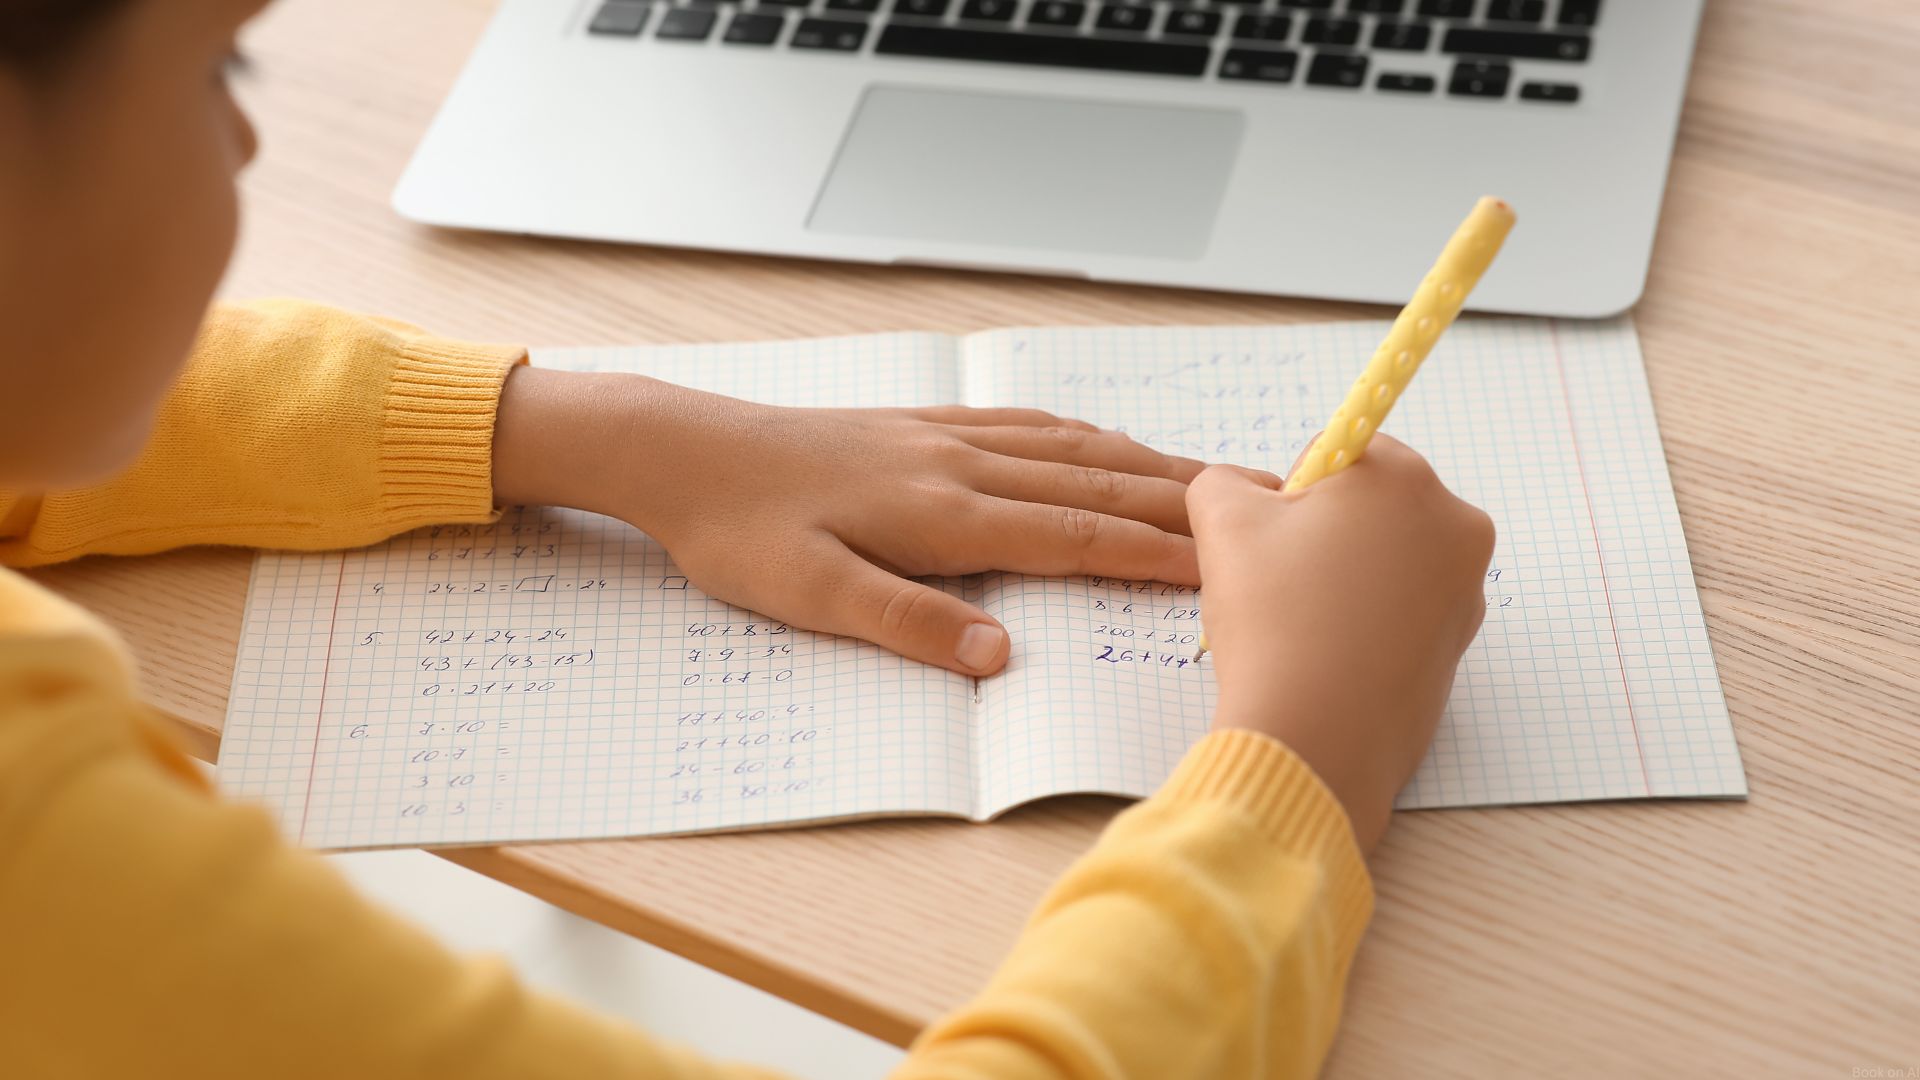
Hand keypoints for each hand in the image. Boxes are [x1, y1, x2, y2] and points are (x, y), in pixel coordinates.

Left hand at [492, 367, 1204, 674]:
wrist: (683, 450)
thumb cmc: (737, 531)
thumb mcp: (811, 593)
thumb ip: (909, 623)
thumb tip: (1001, 659)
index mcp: (941, 514)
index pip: (1072, 536)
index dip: (1151, 553)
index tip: (1222, 566)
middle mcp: (957, 465)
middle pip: (1092, 483)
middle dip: (1179, 502)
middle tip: (1257, 510)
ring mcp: (942, 437)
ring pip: (1068, 447)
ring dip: (1143, 463)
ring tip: (1206, 479)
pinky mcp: (920, 425)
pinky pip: (1024, 424)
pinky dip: (1082, 435)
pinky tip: (1098, 441)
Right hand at [1186, 436, 1493, 851]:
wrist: (1314, 737)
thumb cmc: (1273, 619)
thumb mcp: (1222, 521)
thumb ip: (1223, 479)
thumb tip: (1241, 489)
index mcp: (1406, 478)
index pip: (1342, 450)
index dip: (1296, 491)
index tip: (1277, 538)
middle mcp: (1455, 525)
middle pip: (1371, 504)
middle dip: (1324, 532)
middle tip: (1282, 583)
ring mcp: (1465, 590)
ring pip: (1386, 559)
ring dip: (1345, 577)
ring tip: (1304, 624)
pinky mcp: (1458, 646)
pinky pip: (1401, 611)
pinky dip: (1366, 621)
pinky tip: (1330, 653)